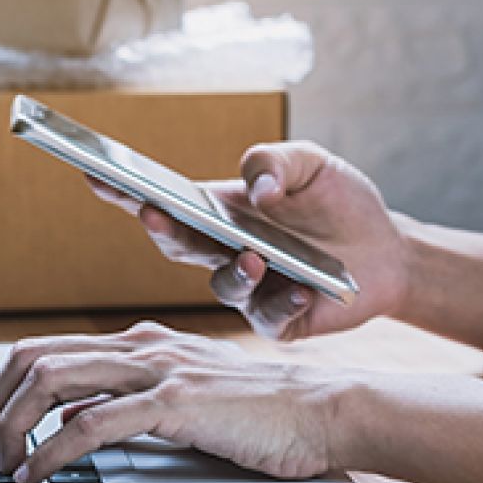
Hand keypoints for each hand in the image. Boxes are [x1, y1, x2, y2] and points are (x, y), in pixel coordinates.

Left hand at [0, 322, 344, 482]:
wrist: (316, 407)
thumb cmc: (253, 407)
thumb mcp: (179, 393)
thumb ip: (127, 398)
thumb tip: (72, 418)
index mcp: (138, 341)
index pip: (46, 350)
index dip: (1, 387)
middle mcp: (140, 345)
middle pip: (34, 358)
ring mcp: (157, 369)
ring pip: (53, 381)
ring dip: (13, 425)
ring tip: (2, 463)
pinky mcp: (175, 401)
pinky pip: (92, 423)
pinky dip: (52, 451)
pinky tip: (38, 475)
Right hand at [87, 141, 409, 339]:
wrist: (386, 249)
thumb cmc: (339, 202)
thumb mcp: (312, 164)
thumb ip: (275, 162)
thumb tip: (255, 189)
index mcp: (222, 214)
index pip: (167, 202)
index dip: (128, 190)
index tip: (95, 172)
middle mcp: (224, 253)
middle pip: (179, 246)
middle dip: (162, 229)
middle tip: (153, 211)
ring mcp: (248, 290)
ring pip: (221, 287)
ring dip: (234, 271)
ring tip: (256, 257)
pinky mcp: (277, 320)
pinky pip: (269, 317)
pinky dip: (284, 302)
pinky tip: (302, 290)